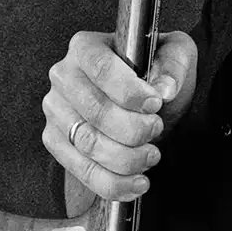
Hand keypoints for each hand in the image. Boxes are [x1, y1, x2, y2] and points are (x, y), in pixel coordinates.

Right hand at [42, 29, 197, 206]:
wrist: (145, 103)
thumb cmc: (155, 74)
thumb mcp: (176, 54)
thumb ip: (175, 64)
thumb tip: (164, 89)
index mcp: (86, 47)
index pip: (101, 68)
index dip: (130, 92)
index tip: (155, 105)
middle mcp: (63, 76)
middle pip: (95, 111)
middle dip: (134, 129)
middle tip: (157, 129)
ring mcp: (56, 111)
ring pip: (88, 144)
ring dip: (128, 158)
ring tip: (152, 155)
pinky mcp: (56, 142)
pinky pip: (81, 170)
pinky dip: (113, 183)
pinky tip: (137, 183)